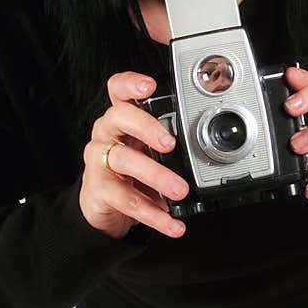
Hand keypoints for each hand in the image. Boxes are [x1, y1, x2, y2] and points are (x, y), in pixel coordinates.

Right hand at [80, 71, 189, 239]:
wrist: (103, 205)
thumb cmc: (131, 170)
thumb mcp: (149, 149)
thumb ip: (170, 141)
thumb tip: (208, 148)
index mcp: (121, 119)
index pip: (117, 90)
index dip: (130, 84)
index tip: (149, 86)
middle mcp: (107, 134)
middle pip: (118, 117)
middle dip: (146, 127)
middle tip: (170, 143)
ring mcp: (99, 161)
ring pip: (124, 160)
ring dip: (157, 176)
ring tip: (180, 190)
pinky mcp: (99, 190)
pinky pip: (127, 201)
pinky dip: (154, 215)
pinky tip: (172, 222)